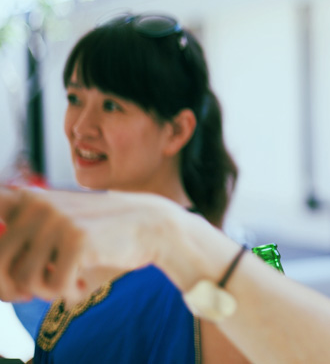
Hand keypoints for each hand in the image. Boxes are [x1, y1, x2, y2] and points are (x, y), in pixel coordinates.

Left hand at [0, 187, 177, 303]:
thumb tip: (0, 271)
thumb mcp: (60, 222)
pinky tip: (85, 283)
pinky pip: (53, 287)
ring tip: (67, 284)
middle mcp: (38, 205)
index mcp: (30, 198)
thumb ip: (26, 233)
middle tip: (33, 293)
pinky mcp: (77, 240)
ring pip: (24, 279)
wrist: (152, 225)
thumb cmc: (104, 231)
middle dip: (13, 287)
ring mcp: (57, 220)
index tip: (14, 265)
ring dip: (46, 291)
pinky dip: (69, 294)